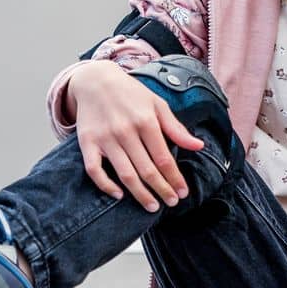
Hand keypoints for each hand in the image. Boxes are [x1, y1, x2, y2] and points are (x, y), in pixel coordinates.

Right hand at [70, 60, 200, 211]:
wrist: (95, 80)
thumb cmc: (131, 94)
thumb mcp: (157, 104)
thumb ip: (176, 128)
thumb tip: (199, 146)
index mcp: (146, 121)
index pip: (164, 158)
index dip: (175, 178)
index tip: (183, 193)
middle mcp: (126, 130)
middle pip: (147, 169)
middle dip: (162, 190)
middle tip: (171, 203)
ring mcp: (105, 138)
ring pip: (125, 174)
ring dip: (140, 194)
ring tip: (152, 207)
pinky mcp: (87, 142)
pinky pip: (94, 170)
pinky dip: (105, 185)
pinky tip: (119, 195)